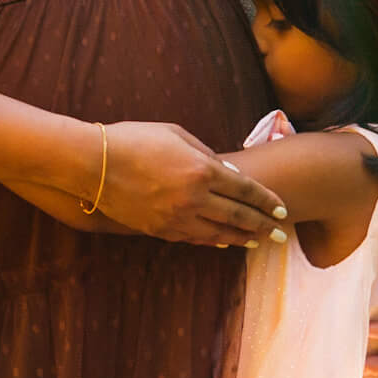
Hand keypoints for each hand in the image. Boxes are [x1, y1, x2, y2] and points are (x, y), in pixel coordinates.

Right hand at [99, 122, 288, 246]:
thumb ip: (207, 154)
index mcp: (203, 169)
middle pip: (240, 215)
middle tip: (283, 233)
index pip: (246, 189)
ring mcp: (177, 217)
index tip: (283, 209)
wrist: (94, 163)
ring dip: (243, 238)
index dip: (267, 201)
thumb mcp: (177, 135)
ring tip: (259, 242)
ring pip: (220, 233)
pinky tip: (224, 242)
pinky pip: (195, 238)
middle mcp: (195, 197)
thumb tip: (228, 172)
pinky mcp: (160, 229)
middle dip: (265, 225)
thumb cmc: (135, 138)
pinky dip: (214, 240)